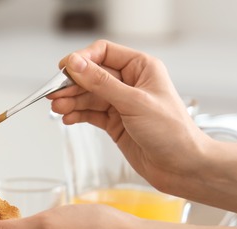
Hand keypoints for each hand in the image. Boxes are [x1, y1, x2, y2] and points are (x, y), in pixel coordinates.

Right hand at [49, 40, 208, 194]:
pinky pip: (90, 114)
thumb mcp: (134, 103)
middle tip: (54, 94)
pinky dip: (77, 115)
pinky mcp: (114, 123)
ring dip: (71, 101)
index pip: (104, 52)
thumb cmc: (171, 132)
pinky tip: (67, 118)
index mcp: (141, 68)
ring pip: (87, 96)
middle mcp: (130, 83)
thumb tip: (76, 64)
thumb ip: (101, 83)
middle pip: (91, 75)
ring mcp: (121, 104)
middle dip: (72, 84)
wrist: (182, 167)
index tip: (63, 70)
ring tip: (57, 108)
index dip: (82, 59)